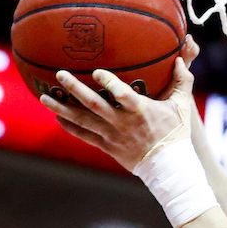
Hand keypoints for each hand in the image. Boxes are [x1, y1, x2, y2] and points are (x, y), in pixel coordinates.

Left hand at [39, 36, 198, 171]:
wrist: (167, 166)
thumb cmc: (176, 133)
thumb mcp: (182, 106)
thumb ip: (182, 81)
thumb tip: (179, 60)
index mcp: (141, 111)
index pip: (123, 95)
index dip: (109, 83)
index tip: (96, 72)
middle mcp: (122, 122)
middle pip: (94, 105)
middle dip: (75, 89)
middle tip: (60, 74)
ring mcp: (112, 135)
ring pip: (82, 120)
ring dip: (61, 108)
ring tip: (44, 96)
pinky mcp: (107, 147)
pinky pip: (84, 136)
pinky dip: (69, 127)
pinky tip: (57, 116)